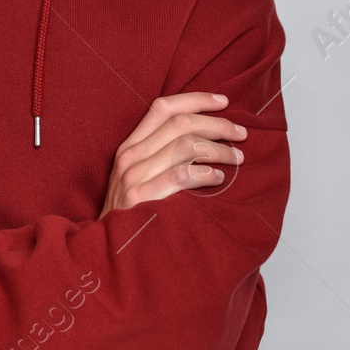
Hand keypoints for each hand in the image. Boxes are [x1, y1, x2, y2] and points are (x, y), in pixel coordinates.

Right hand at [99, 92, 246, 217]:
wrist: (108, 250)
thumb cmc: (132, 214)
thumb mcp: (139, 178)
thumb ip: (161, 156)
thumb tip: (205, 137)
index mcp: (130, 147)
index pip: (163, 108)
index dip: (195, 100)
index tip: (223, 102)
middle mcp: (130, 157)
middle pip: (179, 123)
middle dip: (216, 124)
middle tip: (241, 133)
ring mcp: (133, 177)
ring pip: (185, 145)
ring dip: (219, 149)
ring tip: (237, 158)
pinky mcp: (142, 198)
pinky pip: (181, 175)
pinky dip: (206, 173)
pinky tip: (218, 179)